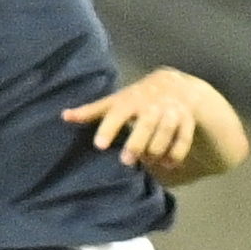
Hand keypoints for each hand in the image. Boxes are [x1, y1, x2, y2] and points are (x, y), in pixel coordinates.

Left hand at [64, 74, 203, 176]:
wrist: (173, 84)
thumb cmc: (135, 98)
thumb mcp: (114, 101)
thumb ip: (91, 111)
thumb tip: (64, 116)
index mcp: (130, 101)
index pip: (118, 113)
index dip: (109, 128)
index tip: (99, 145)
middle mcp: (152, 106)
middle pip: (147, 124)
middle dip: (138, 143)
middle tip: (126, 161)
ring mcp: (171, 112)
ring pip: (167, 132)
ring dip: (157, 149)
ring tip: (148, 163)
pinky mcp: (186, 121)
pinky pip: (184, 139)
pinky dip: (177, 153)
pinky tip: (168, 165)